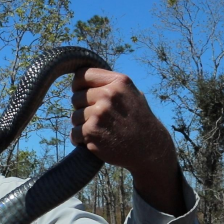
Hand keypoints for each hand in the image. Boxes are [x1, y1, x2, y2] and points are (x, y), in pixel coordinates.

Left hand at [70, 68, 184, 215]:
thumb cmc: (137, 120)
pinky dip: (80, 139)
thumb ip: (109, 85)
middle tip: (98, 118)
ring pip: (74, 116)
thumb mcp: (130, 94)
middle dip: (83, 108)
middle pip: (76, 97)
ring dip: (82, 125)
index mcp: (118, 82)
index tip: (83, 93)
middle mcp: (108, 95)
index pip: (82, 75)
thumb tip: (80, 76)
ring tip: (101, 130)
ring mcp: (99, 114)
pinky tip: (94, 140)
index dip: (79, 86)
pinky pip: (74, 133)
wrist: (149, 148)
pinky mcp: (91, 132)